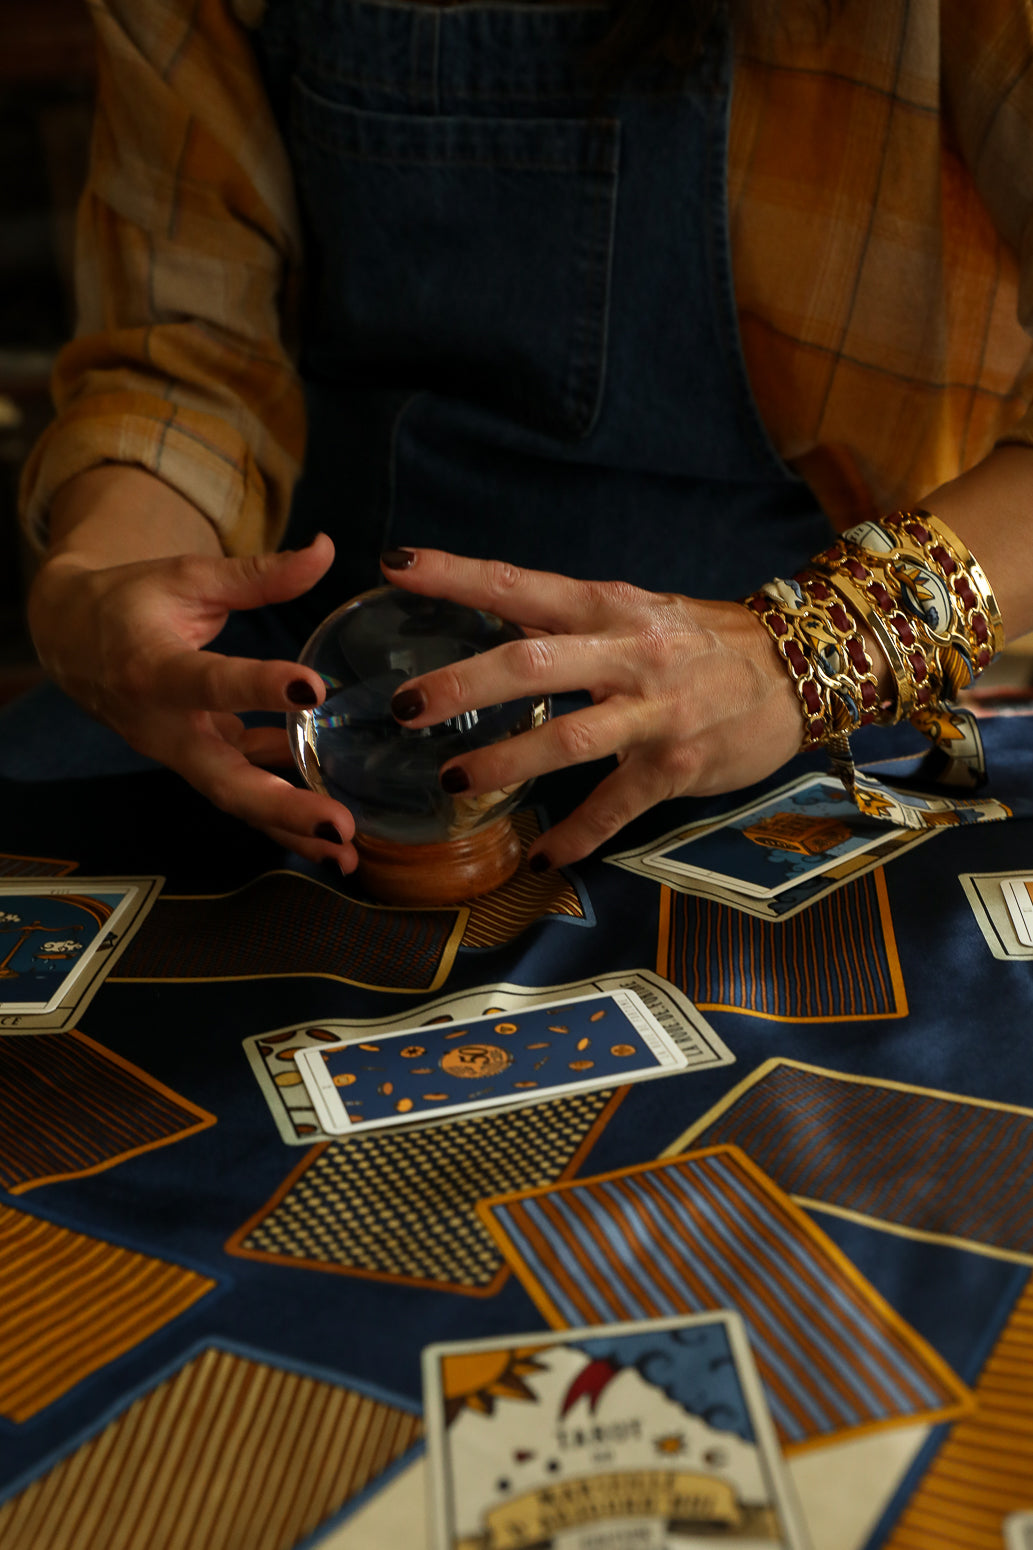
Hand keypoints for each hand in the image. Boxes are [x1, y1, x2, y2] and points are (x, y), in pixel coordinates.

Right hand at [28, 531, 357, 870]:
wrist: (73, 641)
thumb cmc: (133, 603)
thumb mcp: (189, 577)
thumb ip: (259, 574)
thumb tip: (326, 549)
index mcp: (152, 669)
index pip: (210, 681)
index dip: (258, 686)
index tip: (313, 688)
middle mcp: (163, 727)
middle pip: (222, 777)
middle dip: (282, 806)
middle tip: (339, 826)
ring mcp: (180, 754)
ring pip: (235, 798)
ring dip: (291, 828)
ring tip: (349, 853)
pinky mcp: (198, 762)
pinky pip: (243, 795)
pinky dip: (285, 818)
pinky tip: (335, 837)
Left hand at [380, 547, 805, 868]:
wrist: (802, 670)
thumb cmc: (707, 642)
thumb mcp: (638, 612)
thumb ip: (569, 622)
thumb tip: (495, 616)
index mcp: (609, 608)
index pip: (519, 584)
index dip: (455, 575)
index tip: (395, 565)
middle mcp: (627, 653)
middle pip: (532, 662)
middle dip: (463, 684)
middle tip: (403, 706)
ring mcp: (653, 713)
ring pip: (568, 738)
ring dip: (506, 762)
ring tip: (455, 780)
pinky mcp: (676, 765)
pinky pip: (616, 806)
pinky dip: (576, 835)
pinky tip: (541, 856)